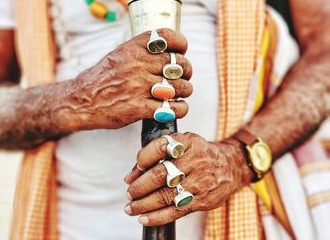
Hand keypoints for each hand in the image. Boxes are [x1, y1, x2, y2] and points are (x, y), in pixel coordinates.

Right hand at [54, 28, 192, 130]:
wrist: (81, 101)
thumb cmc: (102, 78)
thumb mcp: (118, 55)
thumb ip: (141, 51)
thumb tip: (168, 51)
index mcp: (132, 49)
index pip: (166, 37)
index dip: (180, 43)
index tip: (181, 50)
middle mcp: (136, 65)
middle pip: (177, 64)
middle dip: (187, 71)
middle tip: (184, 76)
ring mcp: (138, 87)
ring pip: (178, 87)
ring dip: (185, 91)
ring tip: (180, 93)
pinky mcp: (138, 108)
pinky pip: (171, 109)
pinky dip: (180, 109)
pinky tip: (177, 108)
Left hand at [123, 133, 252, 225]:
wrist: (230, 165)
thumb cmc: (200, 153)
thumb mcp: (183, 143)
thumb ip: (157, 154)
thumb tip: (132, 175)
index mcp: (187, 142)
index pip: (159, 147)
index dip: (142, 159)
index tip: (133, 171)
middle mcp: (195, 160)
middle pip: (160, 174)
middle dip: (139, 187)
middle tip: (130, 193)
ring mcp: (200, 181)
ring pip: (166, 196)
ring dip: (144, 204)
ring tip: (131, 208)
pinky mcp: (203, 200)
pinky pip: (176, 211)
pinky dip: (157, 217)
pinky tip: (144, 218)